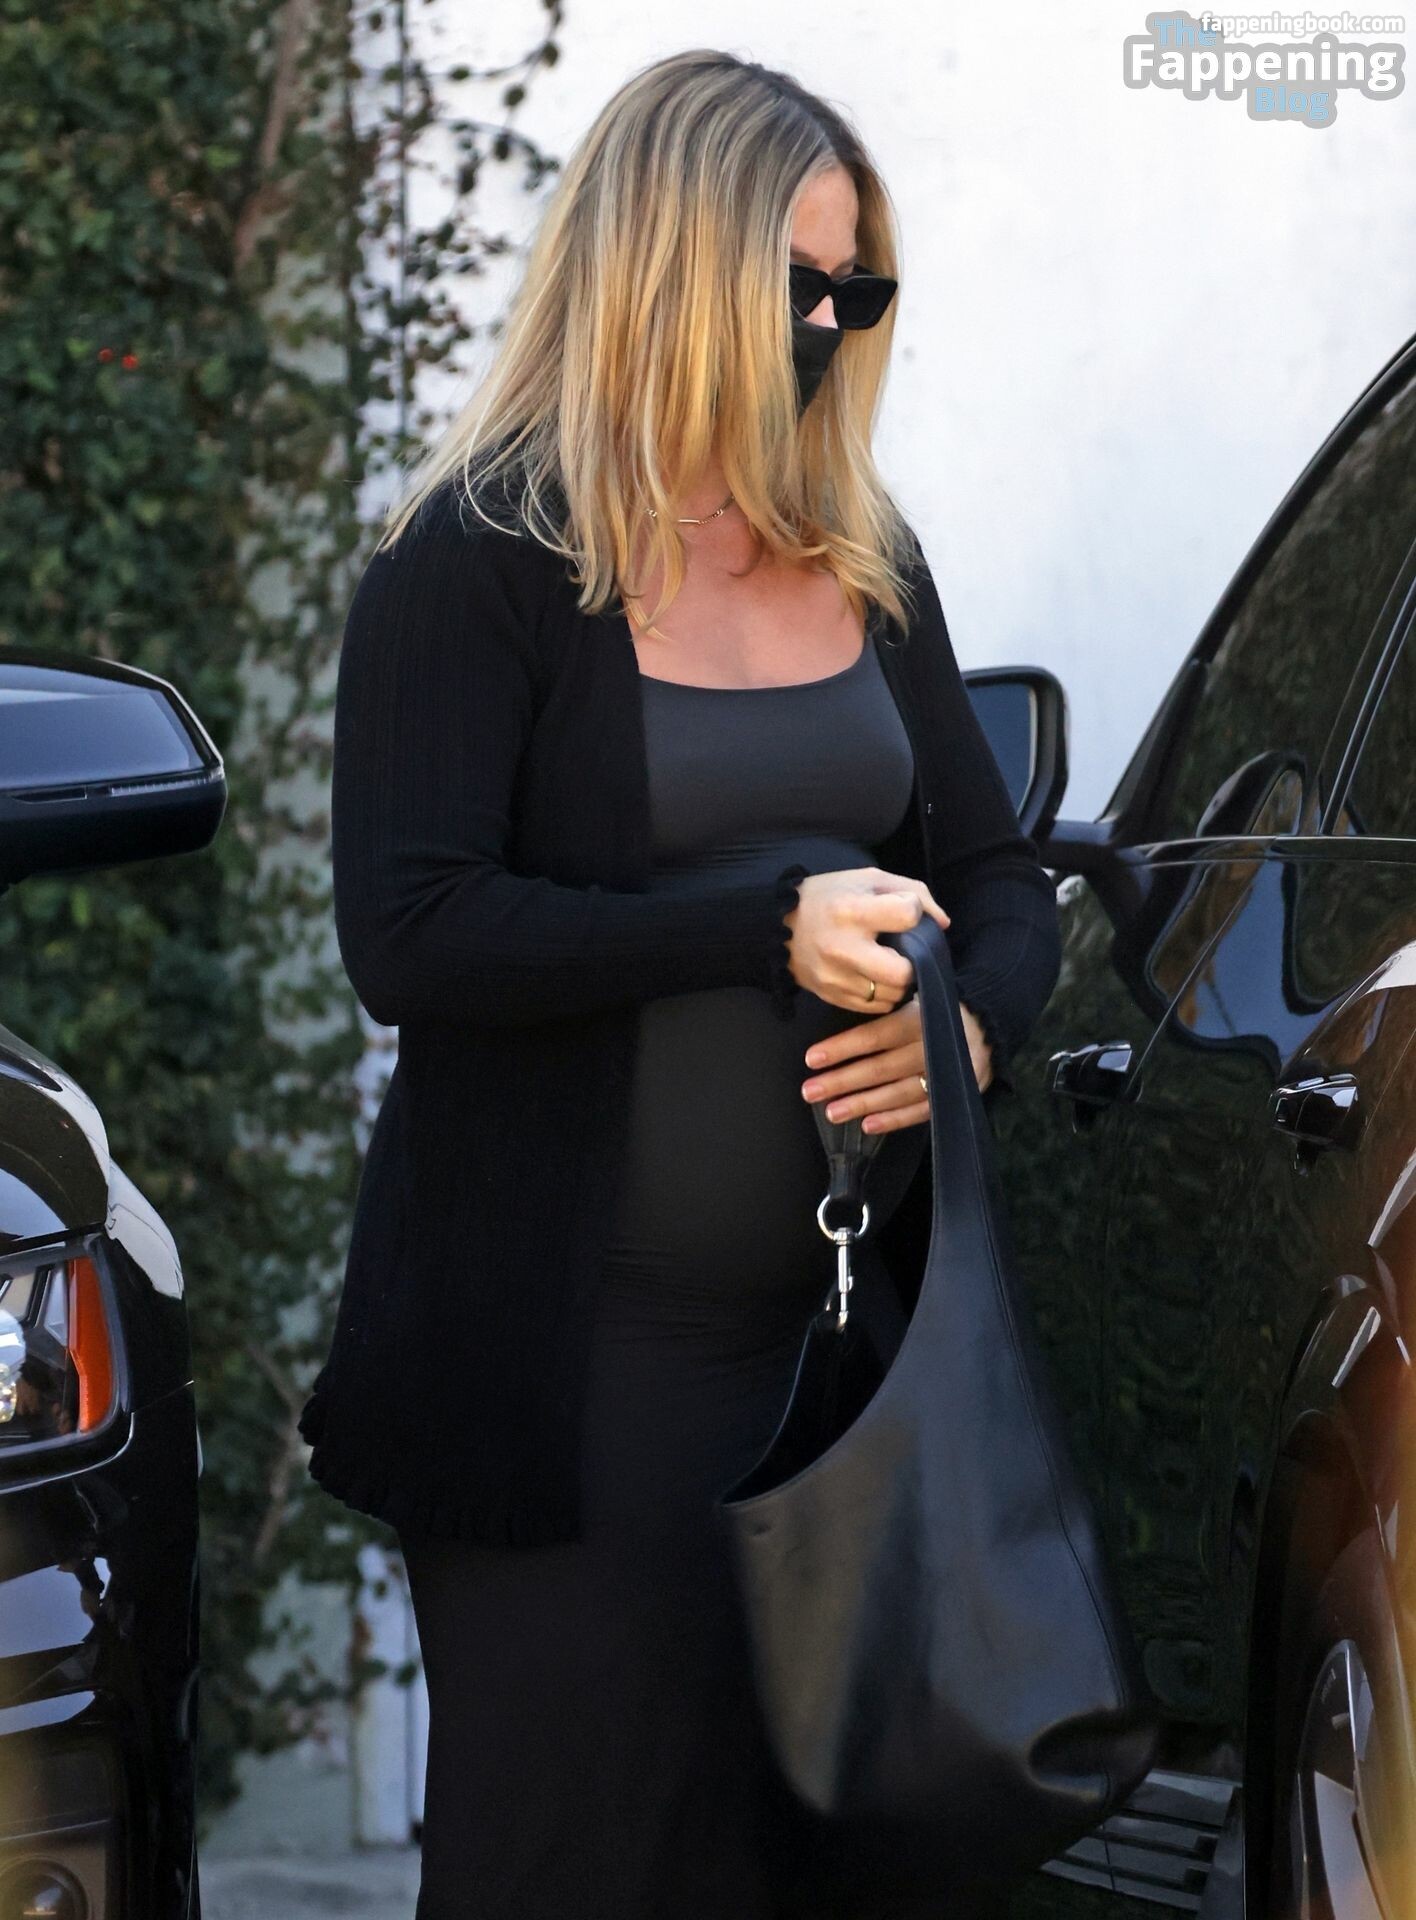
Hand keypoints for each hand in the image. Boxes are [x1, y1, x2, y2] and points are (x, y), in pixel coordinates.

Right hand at [783, 868, 950, 1013]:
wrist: (775, 925)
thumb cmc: (829, 897)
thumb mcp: (867, 879)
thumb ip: (912, 892)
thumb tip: (941, 924)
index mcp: (851, 912)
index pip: (906, 916)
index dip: (912, 912)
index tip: (901, 911)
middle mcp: (842, 948)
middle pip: (902, 973)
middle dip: (911, 962)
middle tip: (903, 952)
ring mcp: (835, 978)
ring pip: (891, 994)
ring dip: (898, 980)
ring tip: (887, 962)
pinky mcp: (832, 997)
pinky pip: (876, 1006)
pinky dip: (882, 993)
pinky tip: (873, 975)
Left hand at [800, 997, 994, 1133]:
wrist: (990, 1021)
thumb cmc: (938, 1006)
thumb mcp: (917, 995)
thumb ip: (887, 1008)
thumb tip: (843, 1016)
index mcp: (923, 1017)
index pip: (876, 1035)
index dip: (843, 1047)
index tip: (812, 1058)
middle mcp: (936, 1046)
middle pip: (883, 1068)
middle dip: (843, 1081)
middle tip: (810, 1091)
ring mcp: (949, 1074)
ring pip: (899, 1092)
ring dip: (863, 1104)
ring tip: (831, 1112)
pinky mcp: (957, 1094)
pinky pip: (922, 1111)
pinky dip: (894, 1120)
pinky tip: (867, 1125)